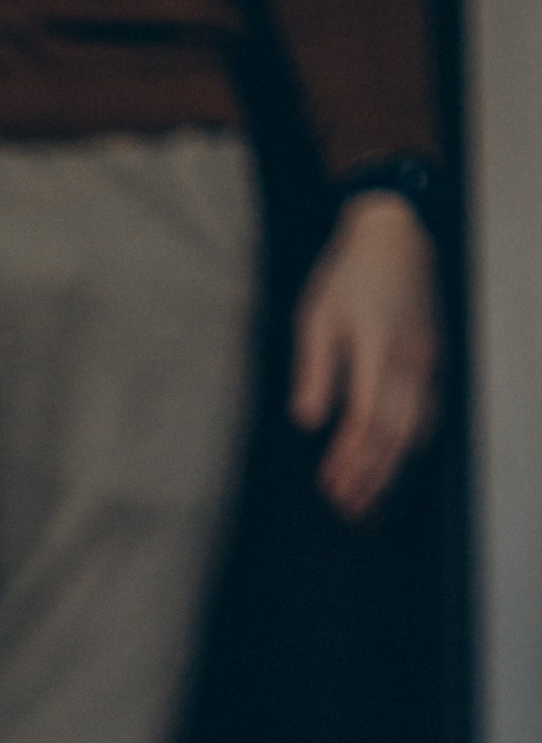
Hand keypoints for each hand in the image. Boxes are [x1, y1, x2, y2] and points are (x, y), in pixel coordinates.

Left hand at [290, 191, 440, 523]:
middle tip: (345, 509)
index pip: (367, 420)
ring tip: (367, 502)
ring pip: (416, 431)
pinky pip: (427, 415)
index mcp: (378, 349)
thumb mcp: (317, 317)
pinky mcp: (434, 361)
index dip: (349, 459)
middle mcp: (411, 361)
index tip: (328, 486)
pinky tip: (394, 468)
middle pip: (395, 435)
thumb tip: (307, 422)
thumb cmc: (349, 275)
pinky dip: (411, 448)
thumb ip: (314, 371)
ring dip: (392, 471)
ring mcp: (428, 362)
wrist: (396, 234)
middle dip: (370, 477)